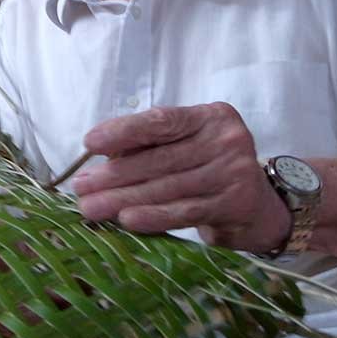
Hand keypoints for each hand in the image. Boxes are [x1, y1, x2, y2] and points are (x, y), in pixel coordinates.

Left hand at [71, 102, 291, 252]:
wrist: (257, 206)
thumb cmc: (205, 169)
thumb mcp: (182, 147)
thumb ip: (146, 145)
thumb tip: (98, 157)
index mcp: (209, 116)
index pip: (162, 121)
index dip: (124, 132)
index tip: (90, 144)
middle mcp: (227, 139)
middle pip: (159, 159)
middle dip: (113, 175)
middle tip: (80, 188)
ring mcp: (235, 172)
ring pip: (167, 187)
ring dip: (123, 199)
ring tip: (91, 208)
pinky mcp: (235, 203)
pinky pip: (184, 211)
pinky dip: (152, 216)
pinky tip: (126, 220)